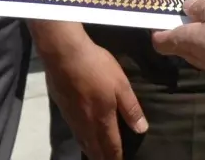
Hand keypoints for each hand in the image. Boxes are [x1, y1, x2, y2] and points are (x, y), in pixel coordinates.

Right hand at [35, 22, 146, 159]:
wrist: (64, 54)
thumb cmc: (96, 67)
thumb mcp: (121, 84)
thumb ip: (130, 108)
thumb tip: (141, 129)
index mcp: (103, 120)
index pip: (111, 148)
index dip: (117, 158)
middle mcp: (86, 125)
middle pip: (95, 150)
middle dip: (103, 158)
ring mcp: (72, 118)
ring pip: (83, 143)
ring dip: (91, 152)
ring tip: (97, 155)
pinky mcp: (63, 109)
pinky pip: (74, 133)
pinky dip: (81, 140)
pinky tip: (82, 135)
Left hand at [151, 0, 204, 73]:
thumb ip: (200, 8)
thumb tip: (186, 6)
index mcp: (184, 40)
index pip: (160, 42)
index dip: (158, 31)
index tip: (161, 19)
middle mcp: (192, 55)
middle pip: (178, 44)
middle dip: (181, 31)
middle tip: (188, 14)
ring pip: (195, 49)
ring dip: (199, 37)